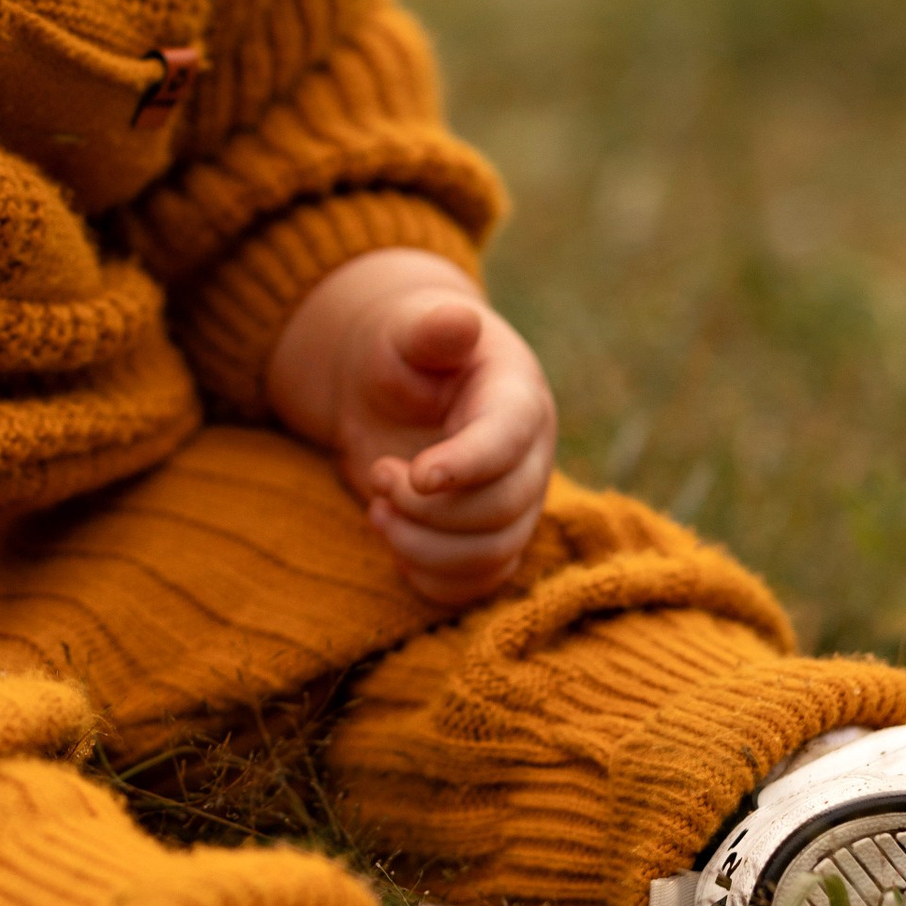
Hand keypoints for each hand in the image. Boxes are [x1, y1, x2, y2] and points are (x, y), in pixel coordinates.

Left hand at [266, 246, 556, 608]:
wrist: (396, 388)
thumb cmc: (403, 355)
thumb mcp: (405, 332)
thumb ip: (430, 330)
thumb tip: (457, 320)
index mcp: (517, 398)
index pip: (509, 441)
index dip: (467, 464)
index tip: (415, 475)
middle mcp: (529, 458)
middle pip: (502, 509)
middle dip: (429, 509)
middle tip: (378, 476)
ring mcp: (514, 505)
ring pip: (491, 555)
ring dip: (423, 547)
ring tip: (377, 511)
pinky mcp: (490, 541)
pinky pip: (477, 584)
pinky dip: (432, 580)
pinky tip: (394, 546)